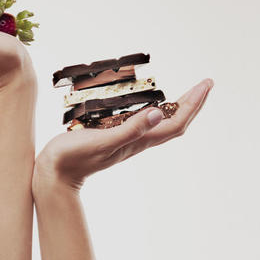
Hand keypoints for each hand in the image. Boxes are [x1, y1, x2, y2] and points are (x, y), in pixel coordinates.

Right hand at [33, 79, 213, 191]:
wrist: (54, 175)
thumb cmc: (73, 158)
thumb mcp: (102, 140)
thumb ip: (130, 129)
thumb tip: (158, 113)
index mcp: (139, 141)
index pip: (176, 122)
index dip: (193, 104)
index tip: (205, 84)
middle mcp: (137, 141)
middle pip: (174, 123)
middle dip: (191, 104)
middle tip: (204, 84)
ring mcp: (127, 141)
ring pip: (161, 124)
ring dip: (176, 108)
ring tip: (186, 94)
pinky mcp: (114, 138)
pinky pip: (144, 124)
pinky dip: (154, 111)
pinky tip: (149, 105)